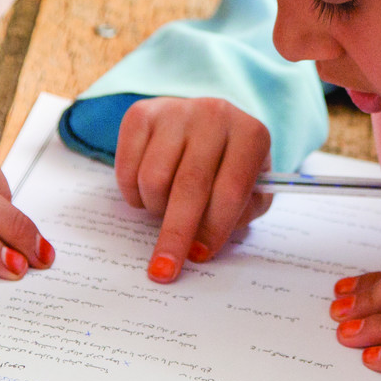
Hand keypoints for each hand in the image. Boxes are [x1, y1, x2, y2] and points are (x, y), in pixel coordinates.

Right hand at [113, 97, 272, 282]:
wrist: (207, 123)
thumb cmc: (230, 166)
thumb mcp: (253, 190)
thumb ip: (239, 215)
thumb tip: (200, 243)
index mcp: (250, 134)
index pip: (230, 190)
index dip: (214, 229)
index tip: (199, 256)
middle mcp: (215, 115)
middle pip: (189, 186)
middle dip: (175, 234)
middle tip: (163, 269)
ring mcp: (176, 110)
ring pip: (153, 179)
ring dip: (156, 208)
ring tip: (167, 206)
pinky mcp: (142, 113)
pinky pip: (126, 168)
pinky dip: (134, 194)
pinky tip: (149, 190)